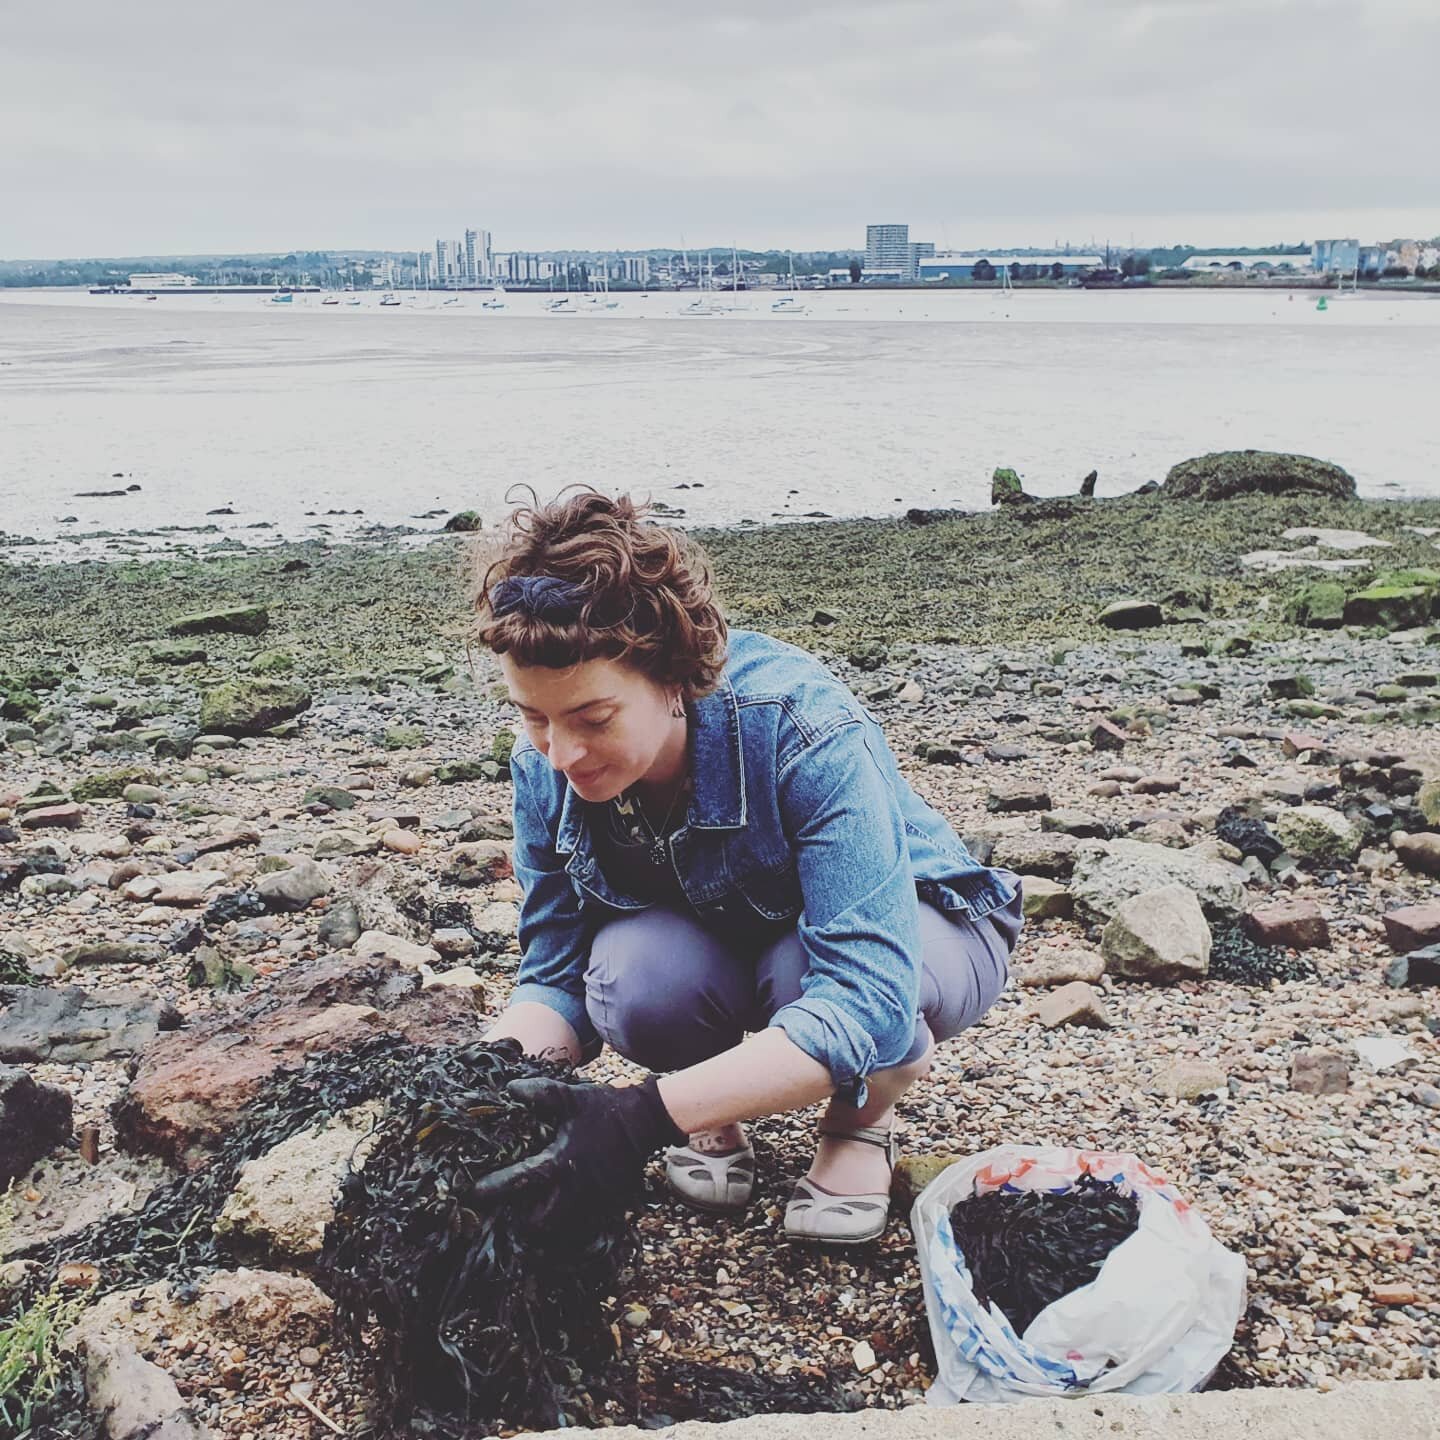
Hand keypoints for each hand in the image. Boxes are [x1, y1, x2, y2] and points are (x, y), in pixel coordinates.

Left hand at [469, 1075, 685, 1229]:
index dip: (493, 1189)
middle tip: (506, 1213)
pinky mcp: (607, 1208)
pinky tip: (557, 1216)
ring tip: (527, 1219)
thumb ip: (541, 1094)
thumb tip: (509, 1090)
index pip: (520, 1182)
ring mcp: (593, 1203)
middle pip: (538, 1223)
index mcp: (561, 1162)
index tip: (473, 1193)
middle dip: (519, 1222)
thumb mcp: (571, 1097)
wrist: (645, 1121)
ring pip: (559, 1230)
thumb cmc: (604, 1109)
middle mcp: (575, 1190)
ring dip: (542, 1228)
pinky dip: (565, 1227)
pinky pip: (581, 1228)